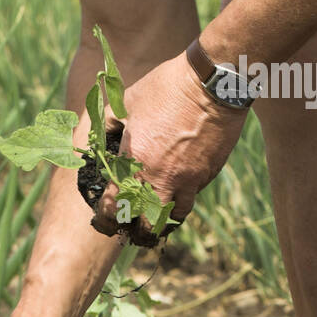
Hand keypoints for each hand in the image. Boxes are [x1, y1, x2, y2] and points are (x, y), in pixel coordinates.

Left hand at [92, 50, 248, 240]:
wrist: (213, 84)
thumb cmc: (168, 88)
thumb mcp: (130, 100)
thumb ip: (112, 121)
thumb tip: (102, 133)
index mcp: (133, 163)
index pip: (112, 207)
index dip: (106, 220)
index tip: (106, 222)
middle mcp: (158, 179)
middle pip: (145, 226)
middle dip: (137, 233)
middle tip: (134, 231)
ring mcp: (185, 182)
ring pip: (171, 220)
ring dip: (162, 223)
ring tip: (156, 221)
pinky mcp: (204, 177)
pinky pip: (190, 199)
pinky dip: (181, 201)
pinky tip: (177, 196)